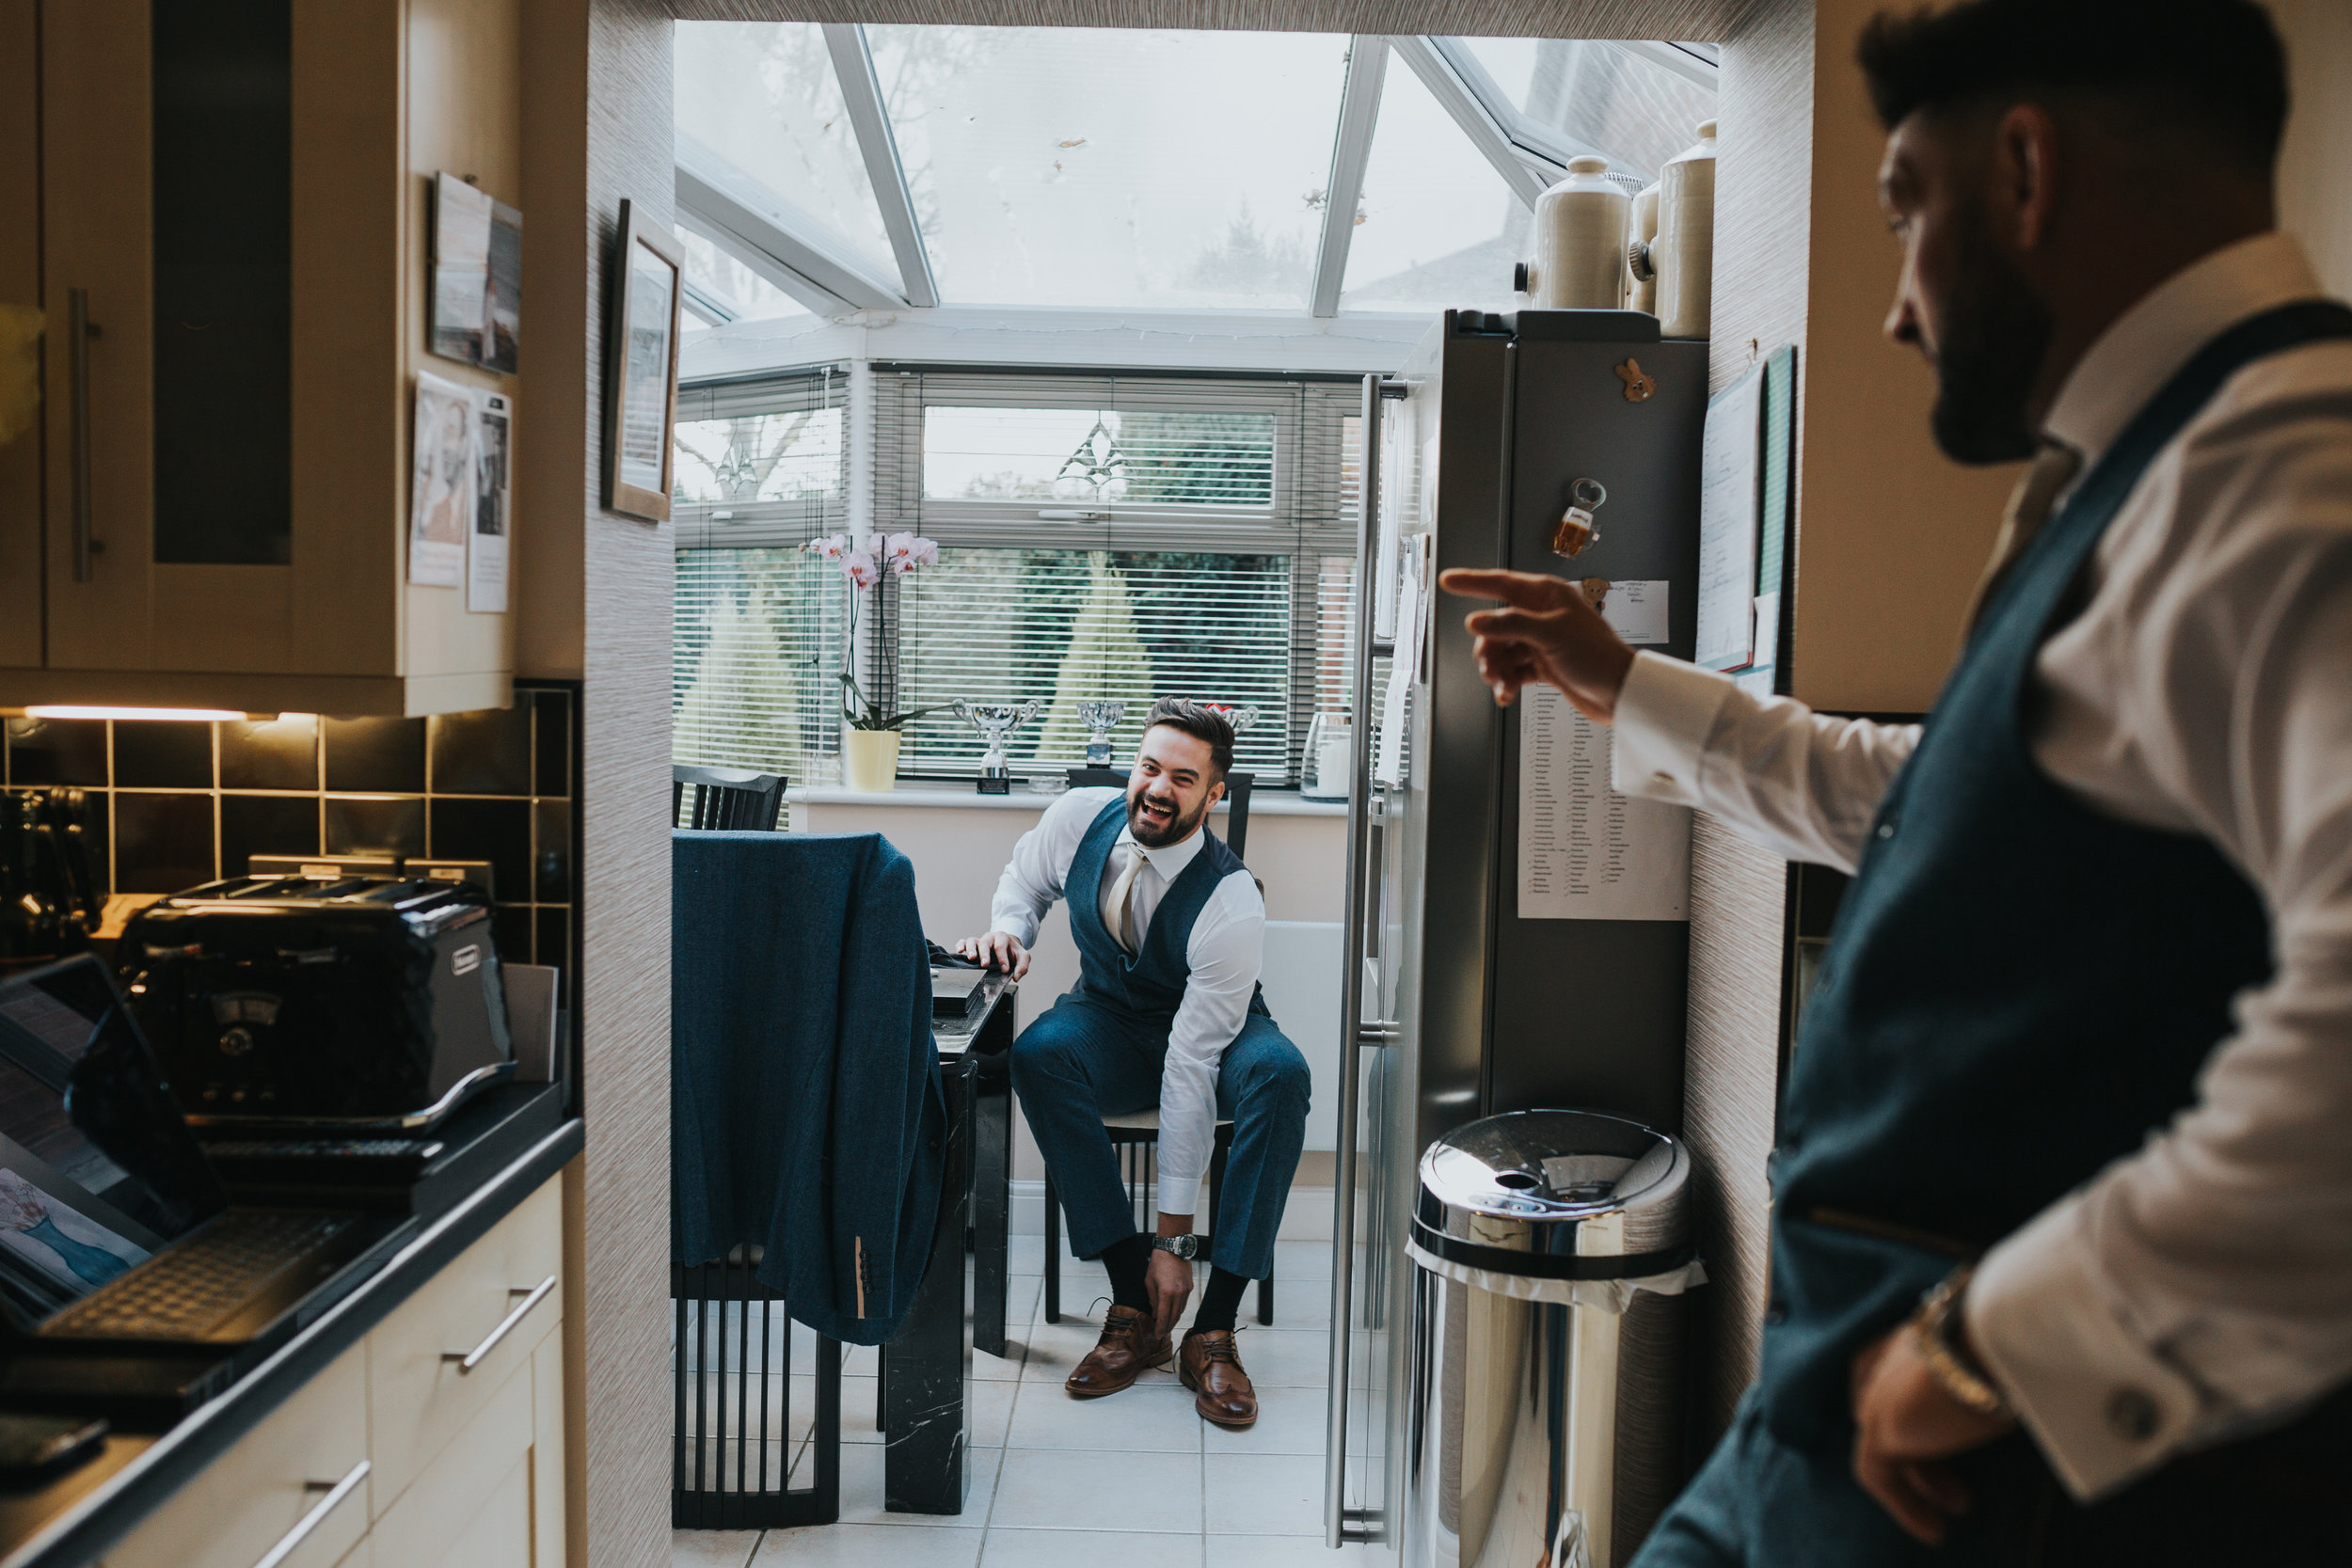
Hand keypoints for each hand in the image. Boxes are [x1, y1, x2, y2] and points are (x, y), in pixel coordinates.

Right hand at [953, 931, 1029, 977]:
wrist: (1008, 945)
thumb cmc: (1013, 951)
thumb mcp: (1023, 957)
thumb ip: (1022, 966)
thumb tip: (1016, 977)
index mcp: (1003, 938)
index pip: (1001, 946)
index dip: (1002, 958)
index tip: (1004, 969)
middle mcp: (990, 937)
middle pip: (985, 942)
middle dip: (985, 954)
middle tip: (985, 964)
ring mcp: (980, 940)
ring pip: (972, 941)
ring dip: (971, 949)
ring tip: (972, 959)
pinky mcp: (973, 944)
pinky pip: (964, 941)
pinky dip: (960, 945)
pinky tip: (960, 951)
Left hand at [1145, 1248, 1193, 1338]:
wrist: (1173, 1247)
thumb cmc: (1158, 1263)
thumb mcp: (1149, 1281)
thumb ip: (1152, 1299)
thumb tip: (1155, 1314)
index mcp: (1166, 1292)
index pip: (1164, 1316)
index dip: (1160, 1328)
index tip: (1157, 1335)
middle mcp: (1179, 1293)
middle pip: (1174, 1317)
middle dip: (1168, 1327)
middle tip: (1162, 1334)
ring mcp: (1186, 1290)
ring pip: (1180, 1311)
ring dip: (1174, 1319)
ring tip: (1167, 1325)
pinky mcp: (1190, 1286)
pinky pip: (1184, 1302)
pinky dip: (1178, 1309)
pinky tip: (1173, 1311)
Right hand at [1437, 568, 1636, 719]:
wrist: (1620, 691)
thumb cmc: (1597, 655)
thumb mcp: (1550, 634)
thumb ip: (1510, 625)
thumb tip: (1476, 621)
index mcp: (1546, 596)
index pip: (1500, 583)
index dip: (1471, 582)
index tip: (1447, 580)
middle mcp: (1542, 615)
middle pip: (1496, 626)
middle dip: (1488, 649)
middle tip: (1490, 668)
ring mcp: (1542, 641)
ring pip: (1503, 650)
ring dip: (1497, 669)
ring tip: (1503, 684)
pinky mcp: (1544, 664)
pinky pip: (1514, 670)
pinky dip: (1508, 682)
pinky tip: (1508, 694)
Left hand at [1850, 1324, 2015, 1544]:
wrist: (2000, 1340)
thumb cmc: (2025, 1343)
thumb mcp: (2016, 1358)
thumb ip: (2009, 1375)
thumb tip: (2045, 1393)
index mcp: (1926, 1331)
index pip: (1890, 1366)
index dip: (1906, 1403)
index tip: (1939, 1445)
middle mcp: (1896, 1355)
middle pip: (1887, 1409)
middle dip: (1921, 1455)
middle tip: (1959, 1493)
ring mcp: (1881, 1392)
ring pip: (1886, 1445)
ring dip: (1919, 1482)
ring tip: (1956, 1508)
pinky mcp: (1879, 1426)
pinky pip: (1878, 1473)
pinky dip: (1903, 1504)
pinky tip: (1932, 1530)